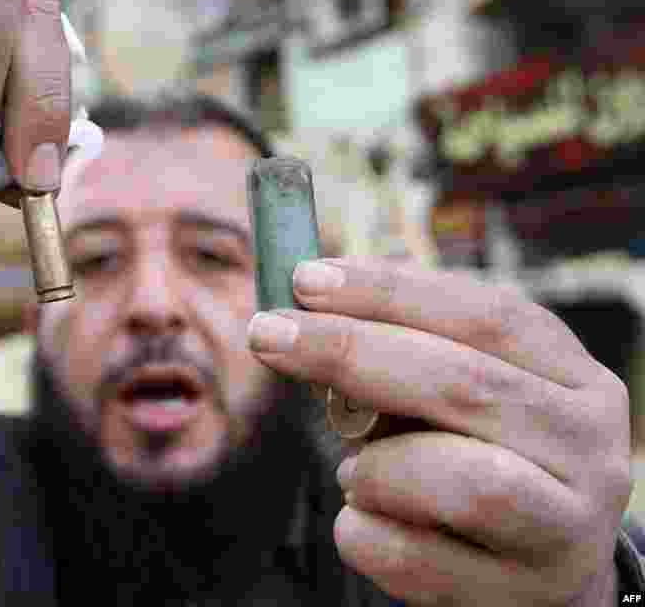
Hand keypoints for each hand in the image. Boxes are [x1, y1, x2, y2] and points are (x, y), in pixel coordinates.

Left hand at [247, 258, 630, 605]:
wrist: (541, 576)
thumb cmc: (479, 461)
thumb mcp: (460, 398)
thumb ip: (401, 357)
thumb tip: (302, 317)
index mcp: (574, 380)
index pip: (486, 315)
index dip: (390, 292)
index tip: (305, 279)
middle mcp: (587, 448)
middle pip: (464, 384)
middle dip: (350, 351)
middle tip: (267, 334)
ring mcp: (566, 529)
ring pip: (462, 482)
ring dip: (376, 465)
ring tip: (352, 470)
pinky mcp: (521, 596)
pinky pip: (414, 558)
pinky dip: (362, 530)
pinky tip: (359, 517)